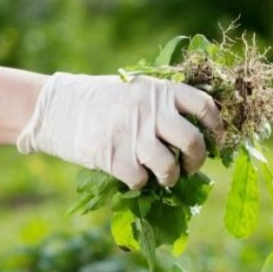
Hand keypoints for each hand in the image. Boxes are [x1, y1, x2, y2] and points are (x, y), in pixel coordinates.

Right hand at [17, 73, 221, 187]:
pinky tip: (133, 175)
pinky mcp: (114, 157)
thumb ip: (161, 103)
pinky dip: (140, 183)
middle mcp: (150, 111)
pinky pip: (141, 180)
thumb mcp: (134, 88)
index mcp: (159, 90)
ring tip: (164, 177)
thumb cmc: (99, 100)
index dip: (216, 125)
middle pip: (193, 141)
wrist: (55, 107)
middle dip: (197, 159)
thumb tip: (196, 130)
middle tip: (190, 165)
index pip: (203, 105)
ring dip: (170, 178)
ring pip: (170, 167)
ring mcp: (133, 134)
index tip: (216, 138)